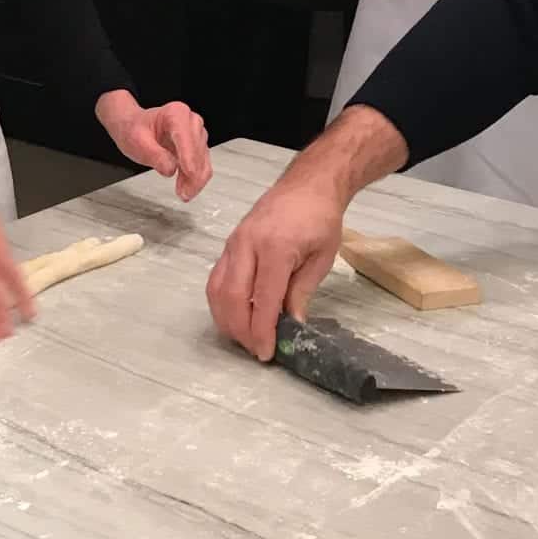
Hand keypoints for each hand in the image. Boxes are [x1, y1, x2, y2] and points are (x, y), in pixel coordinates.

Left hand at [96, 92, 210, 200]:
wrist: (133, 128)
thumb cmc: (135, 130)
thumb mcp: (137, 142)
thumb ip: (154, 155)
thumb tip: (170, 169)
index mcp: (175, 113)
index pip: (185, 135)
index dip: (188, 155)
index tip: (189, 172)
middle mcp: (190, 121)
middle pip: (198, 150)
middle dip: (192, 174)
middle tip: (183, 192)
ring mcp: (195, 135)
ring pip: (203, 161)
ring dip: (195, 180)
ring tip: (182, 194)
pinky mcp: (196, 148)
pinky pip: (201, 166)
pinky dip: (195, 180)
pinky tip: (186, 189)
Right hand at [206, 170, 346, 361]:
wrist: (307, 185)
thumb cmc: (320, 219)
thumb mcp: (321, 259)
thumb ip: (301, 292)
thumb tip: (291, 326)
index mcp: (274, 248)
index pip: (261, 299)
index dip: (261, 331)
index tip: (266, 353)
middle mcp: (245, 246)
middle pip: (231, 297)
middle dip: (240, 330)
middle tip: (255, 350)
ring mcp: (232, 244)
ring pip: (216, 290)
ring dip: (226, 319)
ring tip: (244, 337)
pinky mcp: (228, 245)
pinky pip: (216, 279)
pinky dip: (221, 303)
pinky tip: (235, 316)